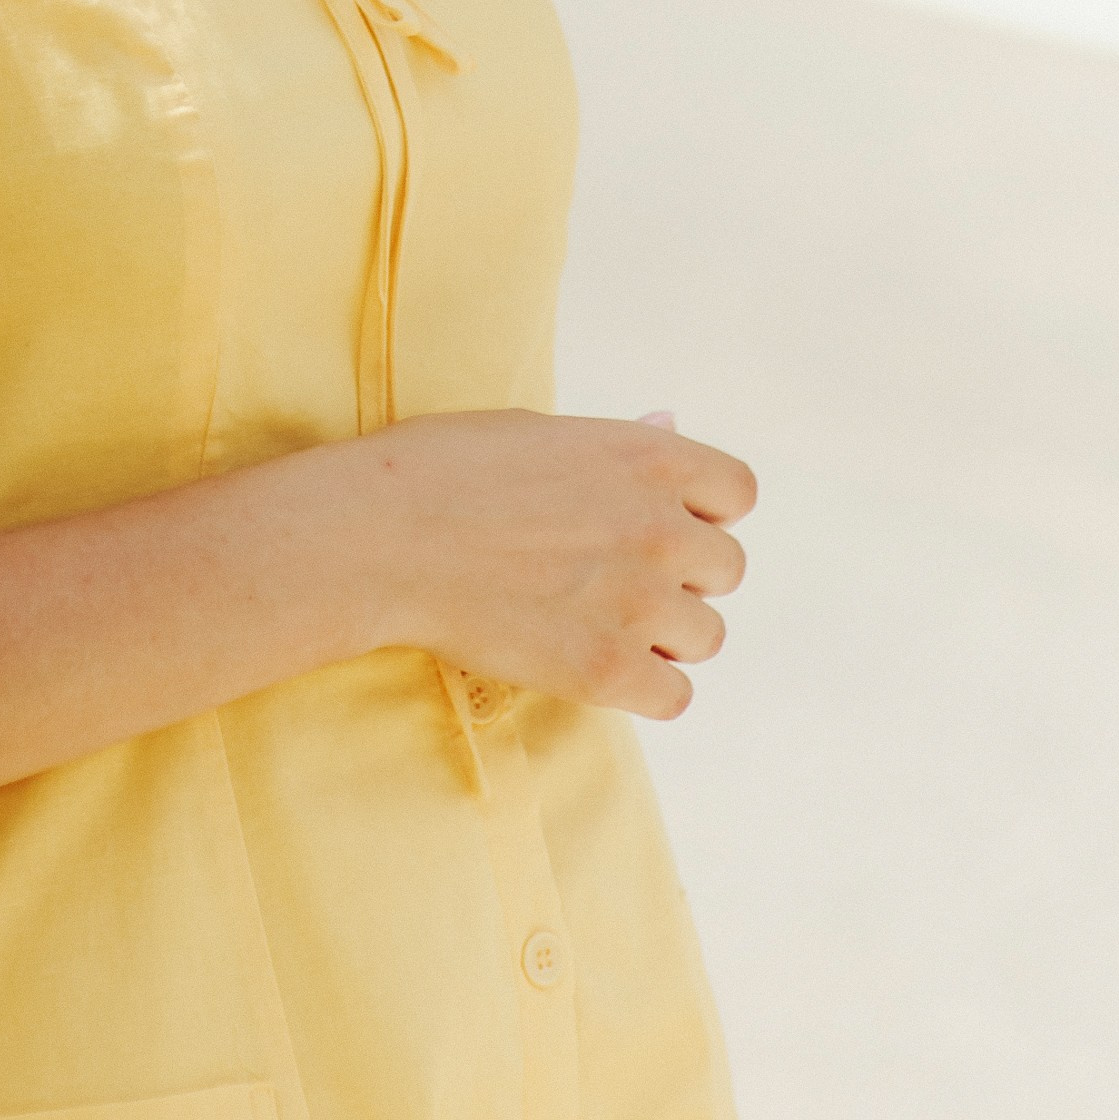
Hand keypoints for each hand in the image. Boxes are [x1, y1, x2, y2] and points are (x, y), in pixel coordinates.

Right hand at [349, 407, 755, 719]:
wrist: (381, 535)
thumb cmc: (444, 468)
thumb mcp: (541, 431)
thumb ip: (620, 443)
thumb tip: (670, 423)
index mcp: (649, 457)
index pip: (737, 493)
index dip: (703, 511)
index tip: (662, 523)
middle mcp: (660, 526)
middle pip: (726, 570)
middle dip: (682, 577)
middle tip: (618, 579)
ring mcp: (638, 600)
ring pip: (706, 637)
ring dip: (664, 636)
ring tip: (601, 623)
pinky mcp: (607, 668)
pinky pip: (674, 695)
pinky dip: (645, 688)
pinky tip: (598, 666)